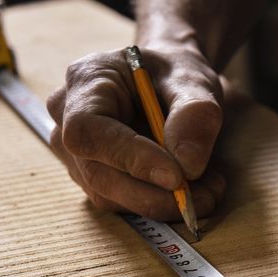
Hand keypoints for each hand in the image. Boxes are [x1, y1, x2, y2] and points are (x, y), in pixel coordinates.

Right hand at [47, 44, 226, 219]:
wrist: (167, 81)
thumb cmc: (174, 73)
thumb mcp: (194, 79)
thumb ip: (195, 113)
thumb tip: (188, 166)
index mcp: (86, 80)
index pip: (88, 130)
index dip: (129, 158)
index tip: (176, 176)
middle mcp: (67, 118)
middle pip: (97, 173)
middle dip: (155, 194)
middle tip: (208, 195)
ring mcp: (75, 152)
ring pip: (109, 196)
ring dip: (163, 203)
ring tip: (210, 188)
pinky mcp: (92, 177)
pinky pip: (122, 202)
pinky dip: (160, 203)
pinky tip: (194, 189)